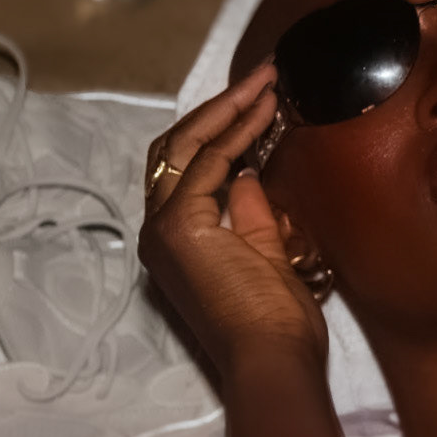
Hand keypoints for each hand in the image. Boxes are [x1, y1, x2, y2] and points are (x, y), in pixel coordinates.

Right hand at [138, 63, 327, 375]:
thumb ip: (252, 214)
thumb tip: (249, 174)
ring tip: (267, 82)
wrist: (274, 359)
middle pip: (176, 149)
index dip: (223, 130)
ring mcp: (164, 228)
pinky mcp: (180, 228)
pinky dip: (235, 135)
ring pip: (184, 148)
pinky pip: (205, 165)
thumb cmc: (278, 323)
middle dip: (221, 109)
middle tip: (264, 77)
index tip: (263, 102)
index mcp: (177, 240)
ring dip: (229, 110)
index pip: (188, 168)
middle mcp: (159, 231)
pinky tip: (264, 114)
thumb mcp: (267, 256)